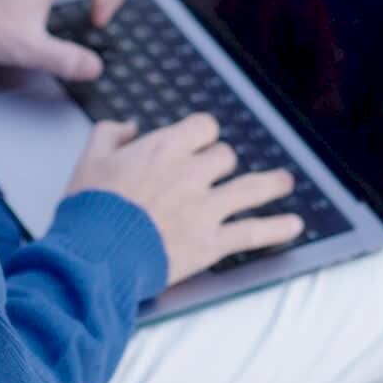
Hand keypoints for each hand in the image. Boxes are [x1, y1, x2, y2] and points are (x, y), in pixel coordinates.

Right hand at [63, 115, 303, 286]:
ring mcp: (206, 208)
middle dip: (220, 163)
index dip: (201, 134)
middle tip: (214, 174)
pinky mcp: (211, 242)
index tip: (197, 142)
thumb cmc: (91, 208)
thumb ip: (111, 134)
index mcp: (164, 148)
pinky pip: (252, 232)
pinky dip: (276, 229)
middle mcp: (191, 173)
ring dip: (271, 184)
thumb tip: (131, 128)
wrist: (97, 254)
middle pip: (224, 157)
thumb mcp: (89, 158)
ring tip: (285, 182)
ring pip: (249, 189)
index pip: (203, 127)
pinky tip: (293, 226)